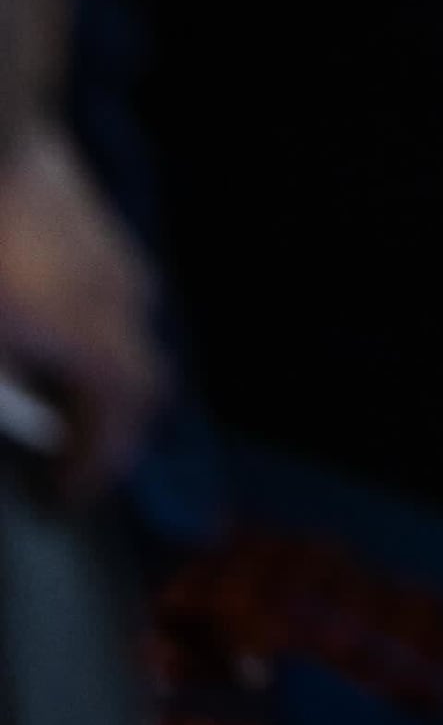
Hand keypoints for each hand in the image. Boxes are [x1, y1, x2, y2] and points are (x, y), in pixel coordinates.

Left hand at [0, 118, 160, 499]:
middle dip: (112, 428)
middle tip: (69, 454)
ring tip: (57, 393)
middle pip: (146, 382)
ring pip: (133, 333)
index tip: (65, 496)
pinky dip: (96, 333)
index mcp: (93, 340)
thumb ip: (9, 386)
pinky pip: (117, 298)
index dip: (95, 469)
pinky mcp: (101, 228)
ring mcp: (118, 258)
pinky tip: (49, 330)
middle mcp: (123, 302)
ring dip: (106, 375)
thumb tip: (21, 417)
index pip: (121, 422)